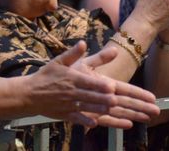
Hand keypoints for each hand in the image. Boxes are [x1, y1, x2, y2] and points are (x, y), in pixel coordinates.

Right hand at [24, 42, 157, 127]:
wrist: (29, 94)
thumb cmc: (48, 75)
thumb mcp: (61, 60)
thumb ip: (75, 53)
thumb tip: (84, 43)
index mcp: (76, 78)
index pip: (93, 83)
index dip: (103, 87)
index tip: (115, 89)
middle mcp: (75, 93)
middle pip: (101, 99)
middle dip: (122, 104)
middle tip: (140, 107)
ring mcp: (72, 106)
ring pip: (95, 110)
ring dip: (116, 115)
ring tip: (133, 118)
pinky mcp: (68, 116)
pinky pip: (81, 120)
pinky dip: (91, 123)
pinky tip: (101, 126)